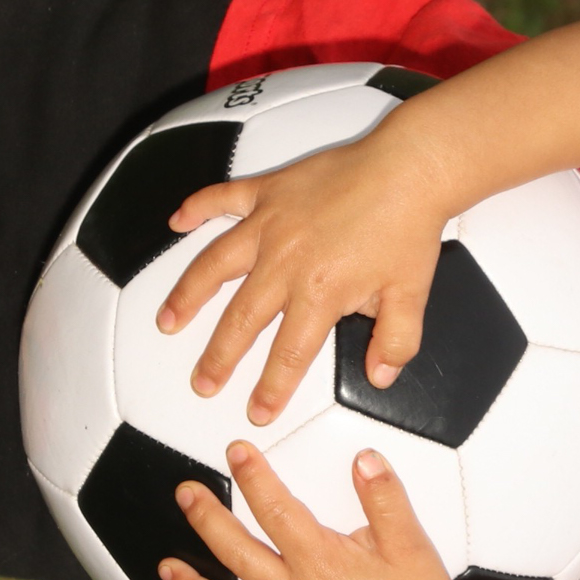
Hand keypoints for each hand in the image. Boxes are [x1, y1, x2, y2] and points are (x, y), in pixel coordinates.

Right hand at [157, 124, 455, 423]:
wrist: (409, 168)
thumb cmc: (408, 225)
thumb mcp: (411, 295)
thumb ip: (394, 342)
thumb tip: (380, 376)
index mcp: (320, 292)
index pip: (289, 354)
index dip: (272, 388)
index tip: (259, 410)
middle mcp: (285, 261)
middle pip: (241, 320)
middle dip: (218, 358)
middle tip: (203, 382)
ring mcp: (271, 224)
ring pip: (215, 265)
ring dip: (188, 295)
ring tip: (168, 321)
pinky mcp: (269, 191)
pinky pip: (223, 198)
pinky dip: (197, 207)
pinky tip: (177, 221)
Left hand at [157, 441, 481, 579]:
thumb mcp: (409, 540)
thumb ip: (383, 496)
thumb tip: (364, 458)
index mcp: (320, 560)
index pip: (275, 509)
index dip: (252, 476)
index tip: (236, 451)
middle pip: (236, 552)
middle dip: (205, 518)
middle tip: (186, 494)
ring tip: (169, 569)